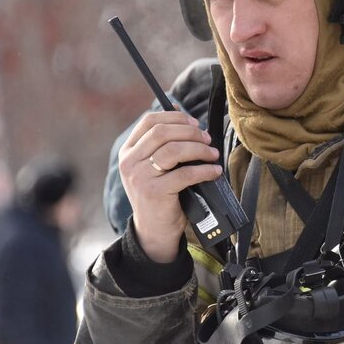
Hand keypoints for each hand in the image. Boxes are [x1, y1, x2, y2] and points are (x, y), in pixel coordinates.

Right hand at [118, 111, 221, 262]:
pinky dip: (204, 170)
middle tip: (207, 139)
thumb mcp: (154, 166)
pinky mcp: (155, 192)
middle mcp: (130, 162)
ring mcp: (140, 177)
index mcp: (128, 151)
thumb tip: (184, 114)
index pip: (149, 121)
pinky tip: (214, 171)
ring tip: (212, 154)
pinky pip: (185, 174)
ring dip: (199, 148)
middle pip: (162, 132)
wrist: (154, 229)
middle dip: (190, 132)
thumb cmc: (161, 194)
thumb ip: (163, 143)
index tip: (194, 122)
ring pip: (173, 149)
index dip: (175, 116)